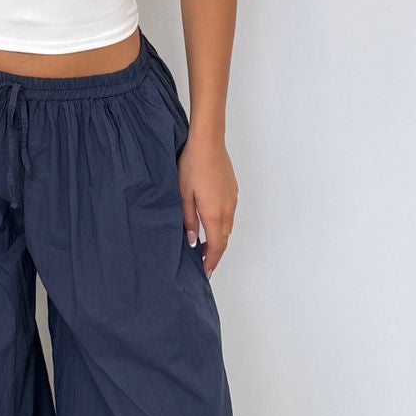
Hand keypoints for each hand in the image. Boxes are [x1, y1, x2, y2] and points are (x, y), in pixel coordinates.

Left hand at [178, 128, 237, 280]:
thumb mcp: (183, 195)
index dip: (211, 262)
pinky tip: (211, 223)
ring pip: (228, 229)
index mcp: (214, 214)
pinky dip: (222, 227)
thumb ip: (189, 221)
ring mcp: (232, 200)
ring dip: (218, 241)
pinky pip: (229, 216)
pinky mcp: (233, 191)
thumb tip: (192, 241)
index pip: (216, 247)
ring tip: (205, 247)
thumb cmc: (192, 166)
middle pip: (224, 240)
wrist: (208, 143)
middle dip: (215, 254)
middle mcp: (227, 210)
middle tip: (204, 264)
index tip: (206, 272)